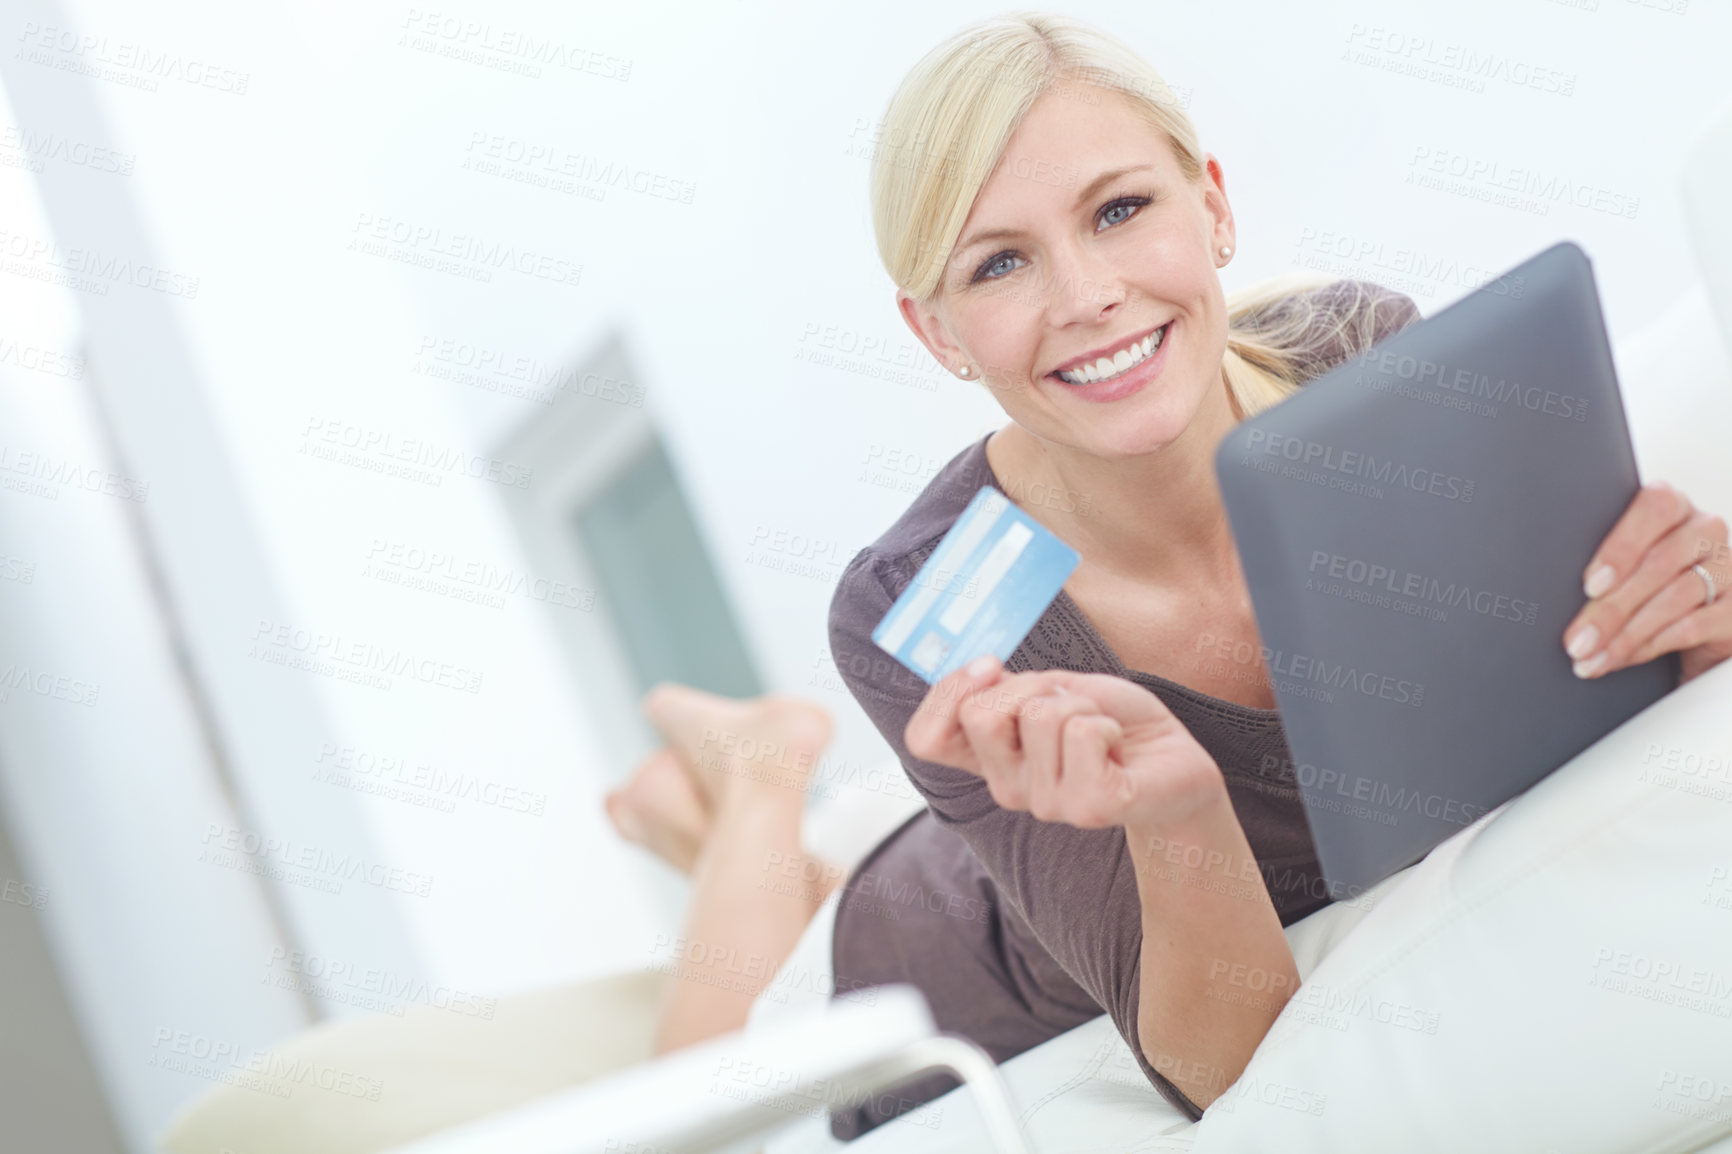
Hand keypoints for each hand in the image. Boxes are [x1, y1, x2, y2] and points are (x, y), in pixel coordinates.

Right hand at [904, 655, 1223, 830]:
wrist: (1173, 759)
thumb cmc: (1110, 721)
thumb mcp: (1051, 689)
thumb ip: (1007, 688)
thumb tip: (983, 669)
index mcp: (989, 759)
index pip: (923, 739)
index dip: (946, 694)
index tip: (990, 667)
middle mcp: (1007, 787)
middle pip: (980, 713)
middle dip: (1032, 685)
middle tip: (1069, 703)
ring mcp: (1045, 804)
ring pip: (1040, 715)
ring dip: (1081, 703)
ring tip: (1101, 729)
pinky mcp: (1088, 807)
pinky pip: (1082, 732)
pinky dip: (1107, 721)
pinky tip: (1118, 749)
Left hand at [1563, 481, 1731, 684]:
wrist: (1690, 620)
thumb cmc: (1637, 581)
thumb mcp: (1616, 562)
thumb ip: (1595, 562)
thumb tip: (1536, 586)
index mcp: (1671, 506)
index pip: (1654, 508)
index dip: (1621, 546)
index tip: (1590, 584)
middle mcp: (1704, 529)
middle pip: (1658, 564)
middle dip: (1610, 608)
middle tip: (1576, 640)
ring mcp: (1727, 566)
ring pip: (1676, 597)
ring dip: (1625, 634)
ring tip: (1590, 657)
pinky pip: (1694, 625)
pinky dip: (1651, 645)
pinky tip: (1622, 658)